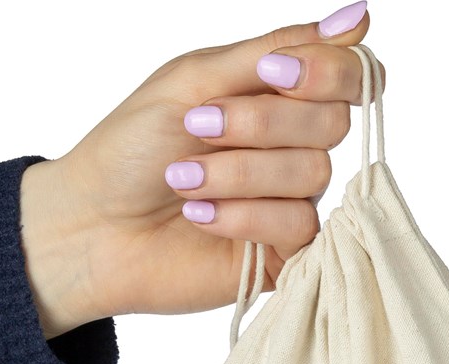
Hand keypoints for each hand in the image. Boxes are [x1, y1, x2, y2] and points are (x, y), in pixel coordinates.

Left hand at [19, 2, 384, 338]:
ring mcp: (290, 203)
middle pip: (332, 122)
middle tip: (197, 127)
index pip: (347, 75)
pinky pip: (298, 224)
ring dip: (239, 172)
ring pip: (312, 173)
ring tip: (182, 180)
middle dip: (261, 123)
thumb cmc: (130, 152)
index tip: (273, 73)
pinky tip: (200, 217)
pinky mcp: (283, 255)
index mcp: (276, 99)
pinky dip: (243, 216)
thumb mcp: (195, 81)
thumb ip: (274, 50)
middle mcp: (292, 149)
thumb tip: (357, 19)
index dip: (327, 71)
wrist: (91, 228)